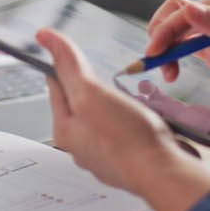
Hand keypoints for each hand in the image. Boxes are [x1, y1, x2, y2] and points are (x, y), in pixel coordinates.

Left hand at [37, 29, 209, 210]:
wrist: (163, 173)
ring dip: (117, 103)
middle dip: (93, 87)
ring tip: (131, 96)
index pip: (56, 87)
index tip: (73, 51)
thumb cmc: (127, 138)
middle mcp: (82, 146)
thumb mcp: (90, 93)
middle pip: (81, 103)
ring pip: (105, 117)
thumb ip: (69, 66)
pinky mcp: (129, 158)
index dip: (64, 64)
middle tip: (107, 75)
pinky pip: (127, 131)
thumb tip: (46, 37)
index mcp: (65, 130)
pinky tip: (146, 116)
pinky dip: (134, 120)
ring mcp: (106, 155)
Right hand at [146, 0, 209, 120]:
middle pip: (180, 16)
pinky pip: (188, 50)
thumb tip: (189, 10)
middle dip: (162, 36)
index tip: (156, 54)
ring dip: (166, 49)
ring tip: (165, 74)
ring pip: (180, 33)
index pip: (191, 8)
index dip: (169, 29)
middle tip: (152, 63)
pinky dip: (174, 59)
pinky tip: (172, 74)